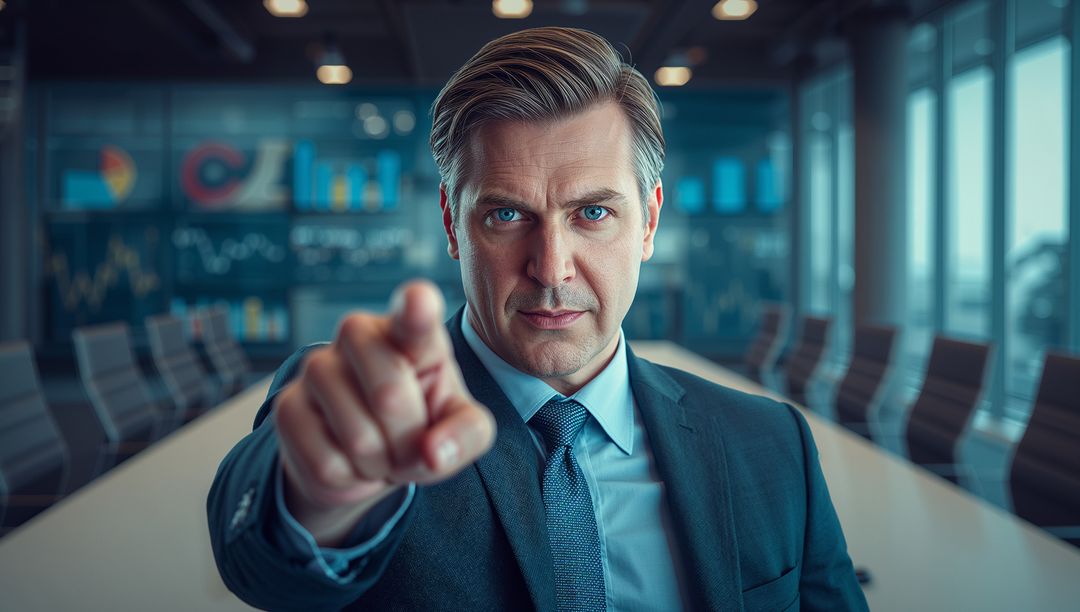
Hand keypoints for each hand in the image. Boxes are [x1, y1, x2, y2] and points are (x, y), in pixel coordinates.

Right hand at [272, 280, 495, 544]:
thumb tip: (434, 453)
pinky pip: (328, 464)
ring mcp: (317, 368)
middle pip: (389, 396)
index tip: (419, 300)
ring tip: (382, 451)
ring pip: (359, 438)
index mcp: (411, 333)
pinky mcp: (286, 406)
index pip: (413, 316)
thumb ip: (467, 433)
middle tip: (410, 442)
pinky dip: (351, 478)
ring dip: (381, 464)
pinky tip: (350, 460)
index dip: (417, 310)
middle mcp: (359, 336)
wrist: (369, 454)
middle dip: (408, 439)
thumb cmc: (423, 424)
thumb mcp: (462, 429)